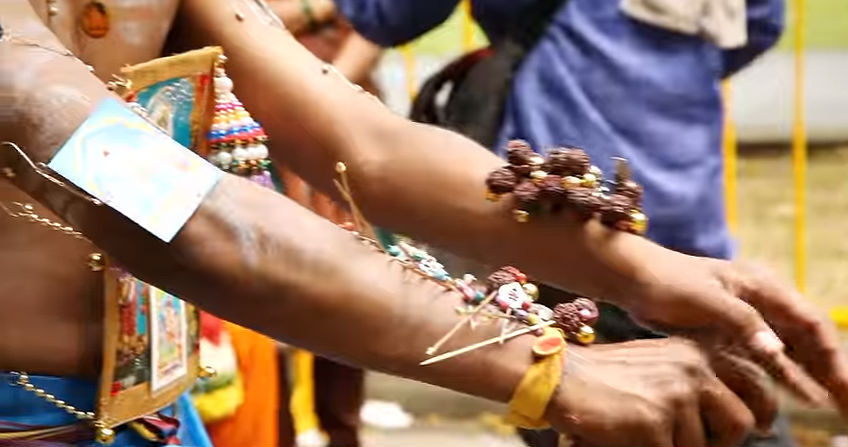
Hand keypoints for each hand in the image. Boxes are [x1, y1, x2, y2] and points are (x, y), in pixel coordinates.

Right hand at [546, 338, 760, 446]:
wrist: (561, 377)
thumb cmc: (607, 377)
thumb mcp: (660, 365)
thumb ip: (697, 379)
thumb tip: (744, 414)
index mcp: (696, 350)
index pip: (754, 380)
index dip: (763, 409)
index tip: (762, 426)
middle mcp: (693, 368)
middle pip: (742, 422)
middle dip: (726, 442)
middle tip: (703, 444)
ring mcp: (676, 394)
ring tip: (648, 432)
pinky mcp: (656, 421)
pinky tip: (631, 435)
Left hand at [626, 251, 846, 413]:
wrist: (634, 280)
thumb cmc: (667, 282)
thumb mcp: (705, 299)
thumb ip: (742, 323)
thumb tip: (777, 351)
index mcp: (763, 287)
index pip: (811, 322)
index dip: (831, 354)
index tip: (840, 383)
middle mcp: (763, 302)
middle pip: (808, 339)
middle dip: (830, 368)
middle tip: (846, 402)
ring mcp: (748, 319)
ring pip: (791, 350)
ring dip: (812, 375)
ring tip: (832, 404)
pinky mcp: (732, 333)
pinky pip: (767, 357)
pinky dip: (785, 375)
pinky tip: (800, 396)